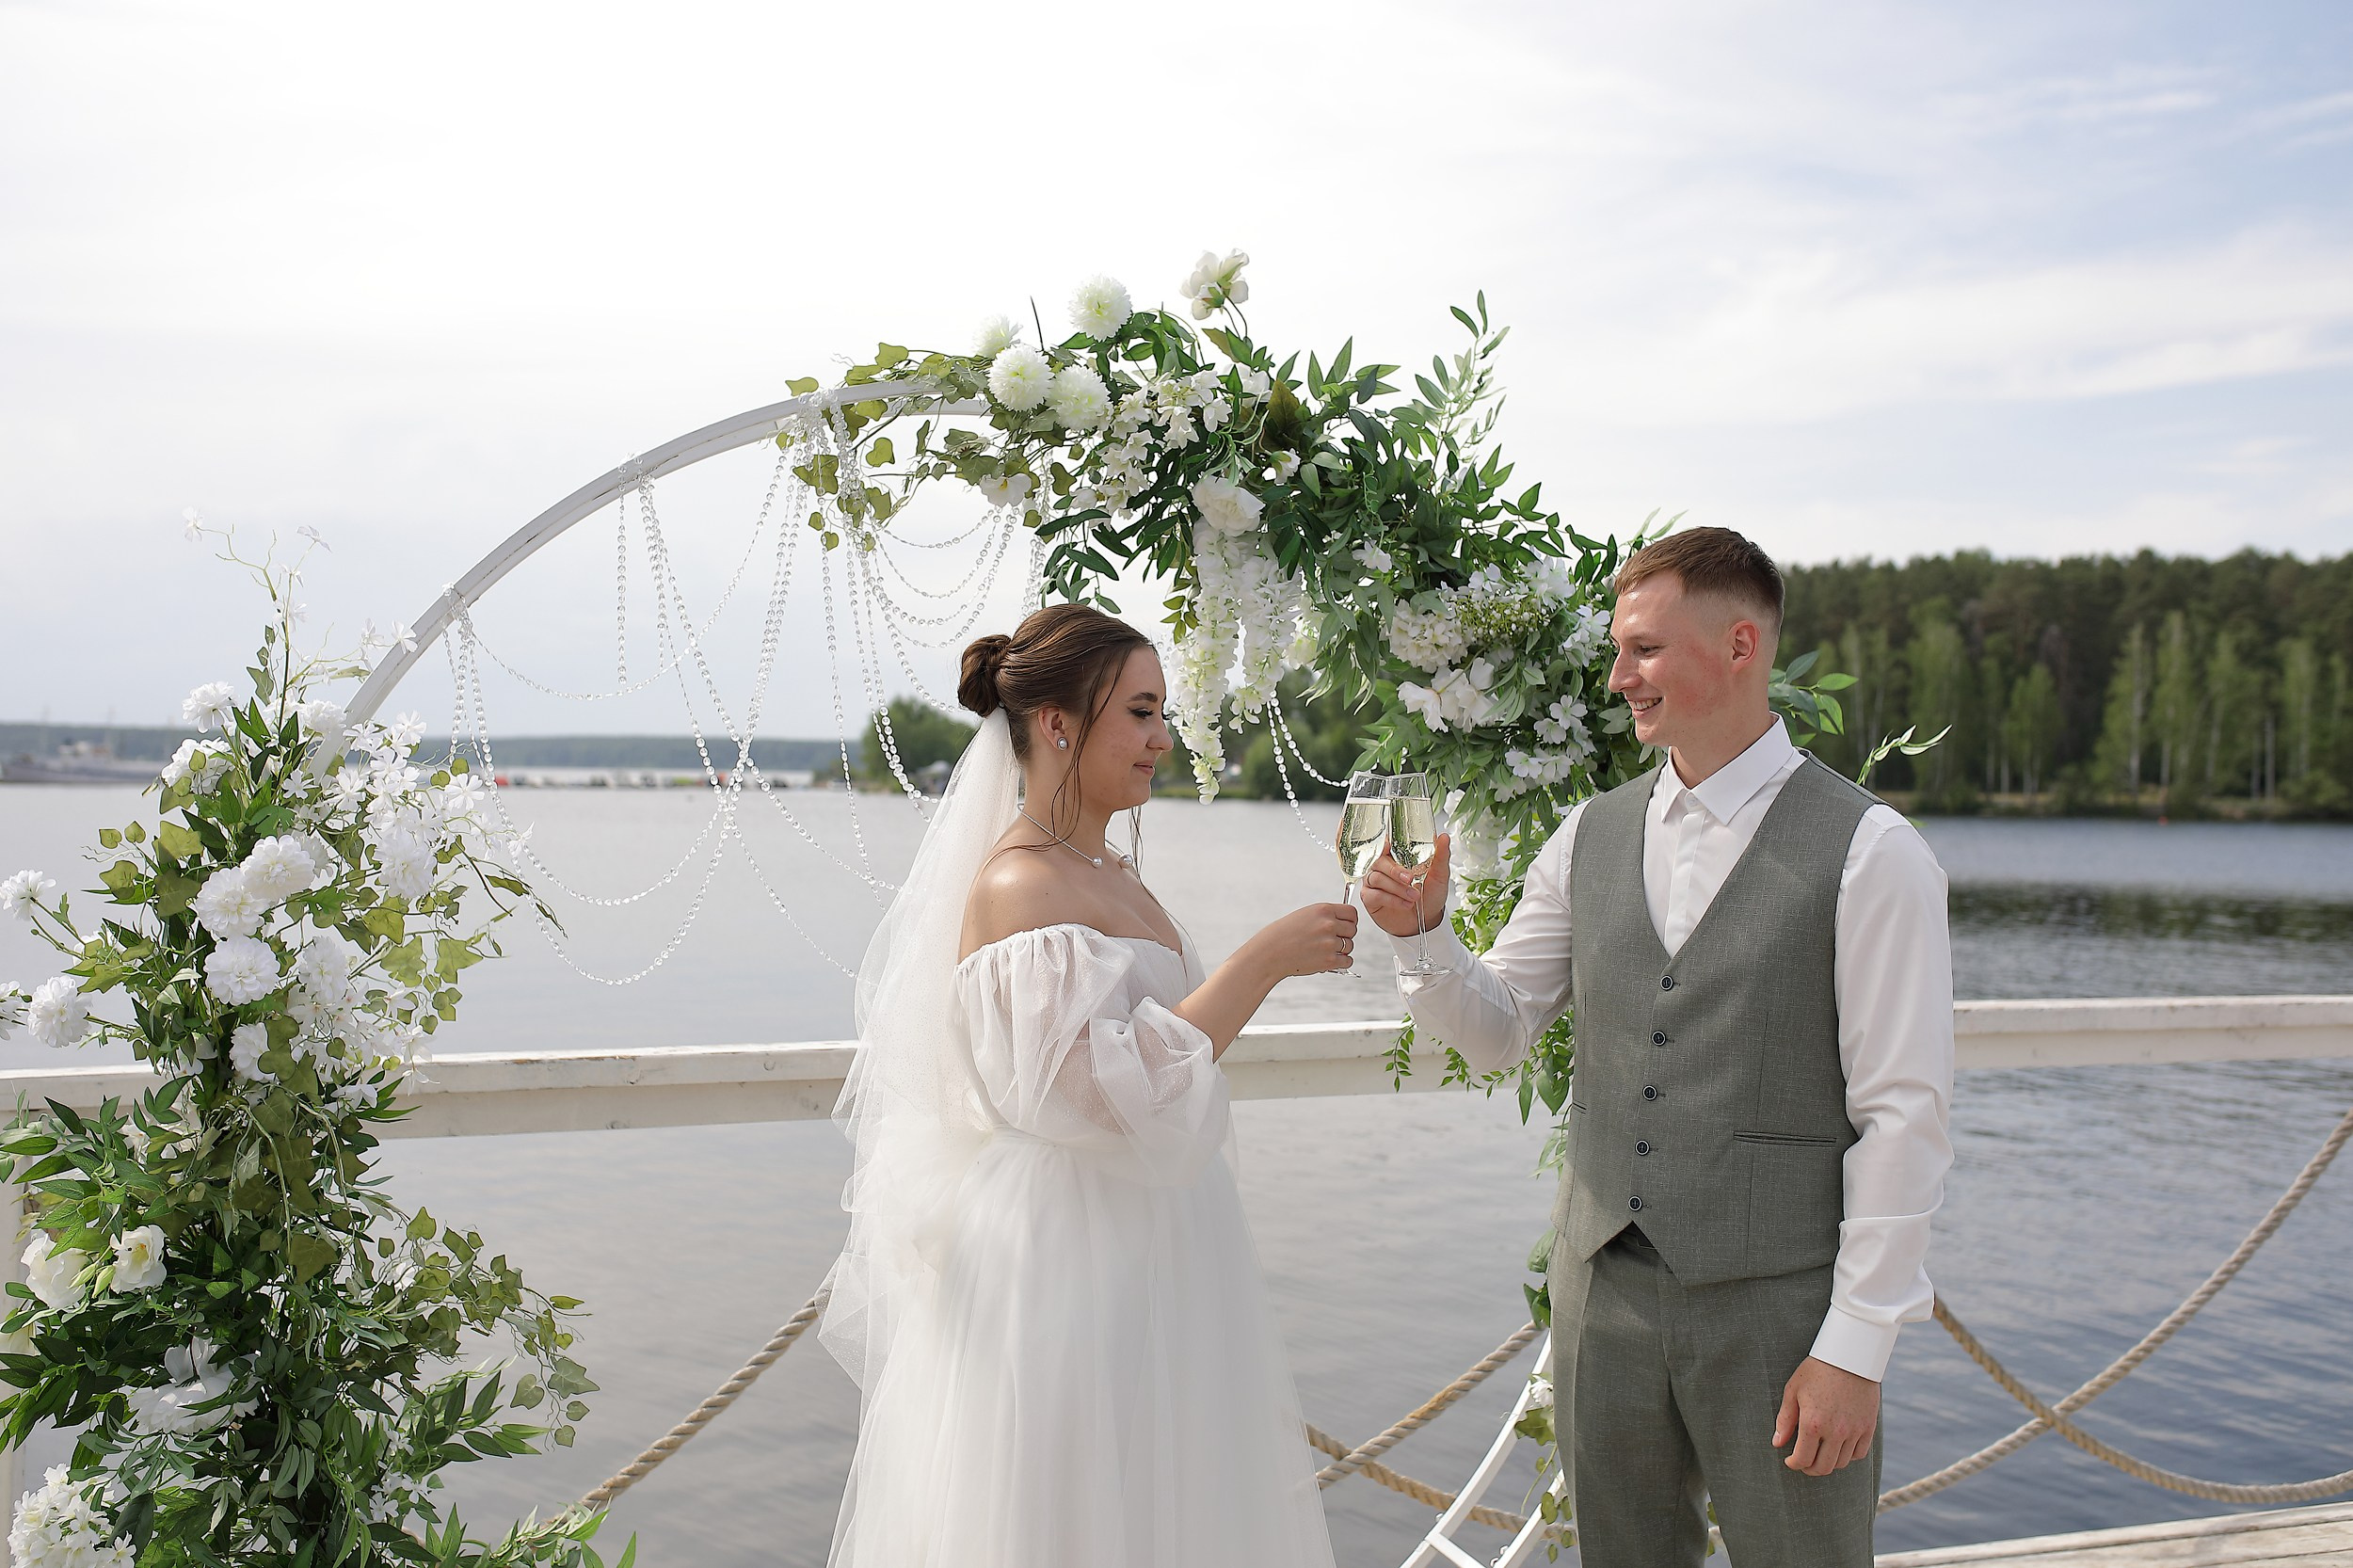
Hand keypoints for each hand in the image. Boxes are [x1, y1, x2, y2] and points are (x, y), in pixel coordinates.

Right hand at [1251, 902, 1357, 977]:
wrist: (1270, 953)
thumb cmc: (1284, 934)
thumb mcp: (1305, 915)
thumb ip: (1325, 916)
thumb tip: (1346, 922)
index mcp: (1323, 910)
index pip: (1352, 913)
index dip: (1351, 920)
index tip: (1346, 925)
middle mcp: (1328, 925)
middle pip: (1353, 930)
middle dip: (1345, 935)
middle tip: (1333, 940)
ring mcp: (1329, 943)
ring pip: (1350, 946)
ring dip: (1342, 950)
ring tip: (1325, 951)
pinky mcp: (1329, 960)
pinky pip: (1347, 961)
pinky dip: (1341, 962)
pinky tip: (1330, 960)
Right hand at [1359, 834, 1449, 939]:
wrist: (1426, 921)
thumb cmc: (1430, 896)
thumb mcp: (1439, 875)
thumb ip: (1440, 855)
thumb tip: (1443, 837)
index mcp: (1397, 858)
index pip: (1385, 846)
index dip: (1384, 845)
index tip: (1389, 846)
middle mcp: (1383, 868)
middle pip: (1379, 861)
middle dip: (1395, 871)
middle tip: (1410, 879)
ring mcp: (1374, 882)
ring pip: (1376, 878)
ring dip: (1397, 888)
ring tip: (1414, 897)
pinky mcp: (1370, 898)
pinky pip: (1374, 895)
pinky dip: (1391, 899)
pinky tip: (1405, 904)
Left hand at [1772, 1357, 1878, 1475]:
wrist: (1850, 1356)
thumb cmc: (1817, 1370)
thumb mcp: (1793, 1390)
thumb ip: (1785, 1419)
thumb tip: (1777, 1443)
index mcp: (1813, 1423)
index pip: (1802, 1459)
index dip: (1794, 1464)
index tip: (1790, 1460)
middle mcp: (1835, 1431)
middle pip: (1823, 1467)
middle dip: (1809, 1468)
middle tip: (1803, 1462)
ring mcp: (1854, 1431)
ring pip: (1841, 1463)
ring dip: (1828, 1462)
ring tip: (1819, 1453)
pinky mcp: (1868, 1427)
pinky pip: (1859, 1454)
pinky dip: (1847, 1456)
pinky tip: (1838, 1447)